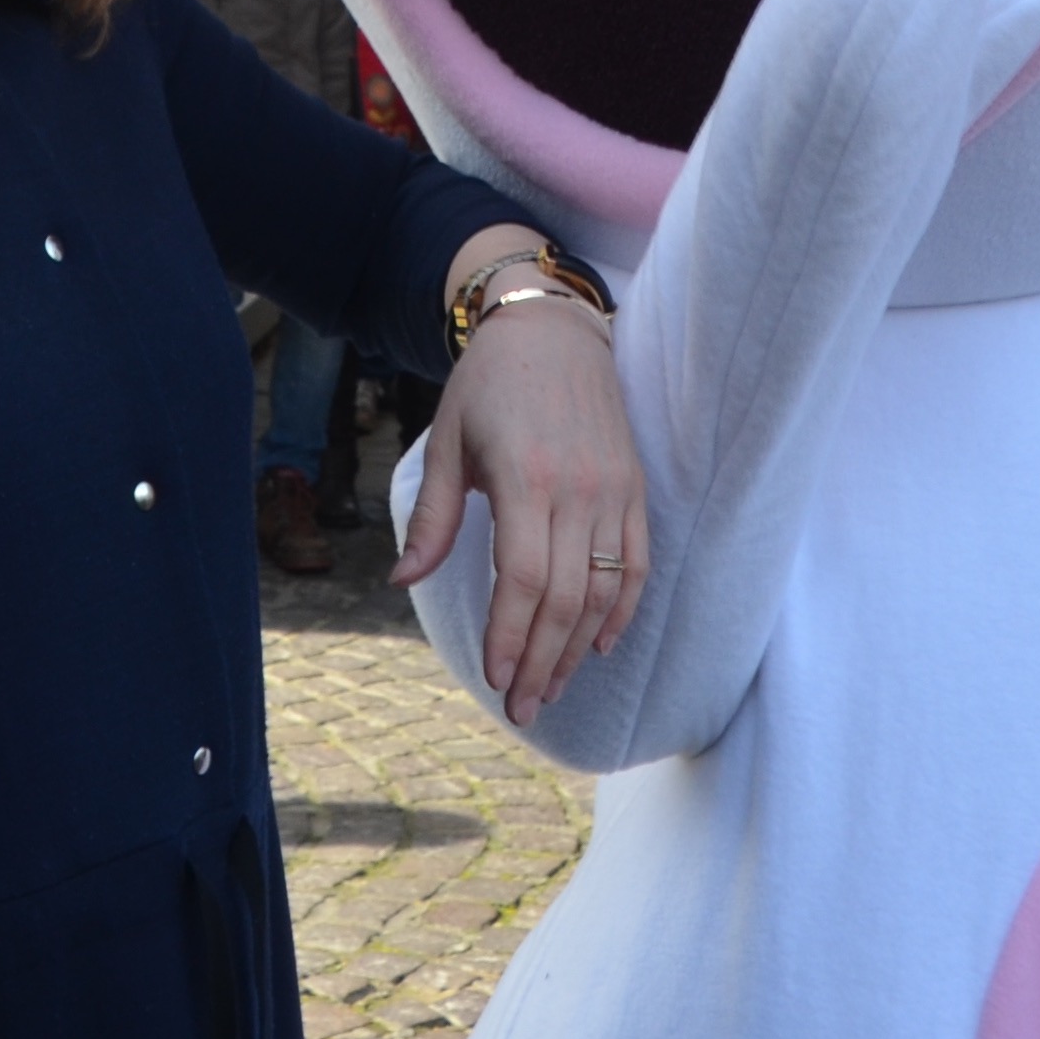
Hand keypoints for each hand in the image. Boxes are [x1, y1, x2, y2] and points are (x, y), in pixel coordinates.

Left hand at [399, 294, 649, 727]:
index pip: (525, 579)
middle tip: (522, 708)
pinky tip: (601, 647)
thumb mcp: (448, 442)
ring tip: (552, 688)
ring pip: (603, 591)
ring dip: (578, 649)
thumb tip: (403, 582)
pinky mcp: (633, 489)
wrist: (553, 330)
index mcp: (526, 478)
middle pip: (565, 598)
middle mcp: (578, 489)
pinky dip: (623, 611)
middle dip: (542, 662)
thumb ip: (433, 518)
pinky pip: (636, 563)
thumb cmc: (490, 385)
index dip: (512, 636)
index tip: (497, 679)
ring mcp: (613, 490)